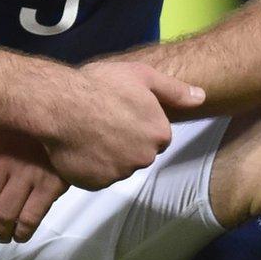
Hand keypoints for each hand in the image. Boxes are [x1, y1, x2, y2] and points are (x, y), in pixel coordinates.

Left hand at [0, 127, 66, 243]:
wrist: (68, 121)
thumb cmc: (26, 129)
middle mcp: (3, 160)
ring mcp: (28, 173)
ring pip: (4, 216)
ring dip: (0, 232)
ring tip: (2, 234)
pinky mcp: (51, 185)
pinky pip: (30, 219)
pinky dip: (22, 233)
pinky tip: (20, 234)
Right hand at [37, 61, 204, 189]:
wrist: (59, 105)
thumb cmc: (99, 85)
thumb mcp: (142, 76)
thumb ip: (175, 90)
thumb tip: (202, 97)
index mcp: (159, 133)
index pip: (155, 137)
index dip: (138, 125)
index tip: (120, 113)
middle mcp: (144, 157)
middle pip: (138, 154)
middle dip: (125, 142)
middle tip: (103, 123)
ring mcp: (119, 173)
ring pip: (117, 167)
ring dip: (107, 155)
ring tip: (88, 134)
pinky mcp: (96, 183)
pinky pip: (96, 177)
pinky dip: (89, 167)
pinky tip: (79, 148)